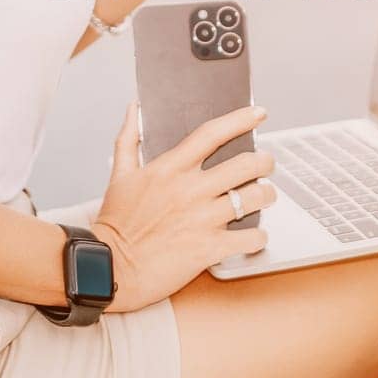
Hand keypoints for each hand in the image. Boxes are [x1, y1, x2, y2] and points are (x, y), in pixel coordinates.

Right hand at [90, 99, 274, 311]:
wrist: (110, 268)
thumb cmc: (114, 224)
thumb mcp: (118, 175)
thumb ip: (129, 138)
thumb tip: (134, 108)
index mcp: (170, 168)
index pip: (212, 133)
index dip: (240, 119)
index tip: (258, 113)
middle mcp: (190, 190)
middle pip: (246, 164)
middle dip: (264, 162)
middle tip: (266, 164)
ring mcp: (202, 218)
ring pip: (255, 198)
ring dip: (267, 196)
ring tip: (266, 196)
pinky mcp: (209, 248)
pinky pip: (250, 238)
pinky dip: (259, 237)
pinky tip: (255, 236)